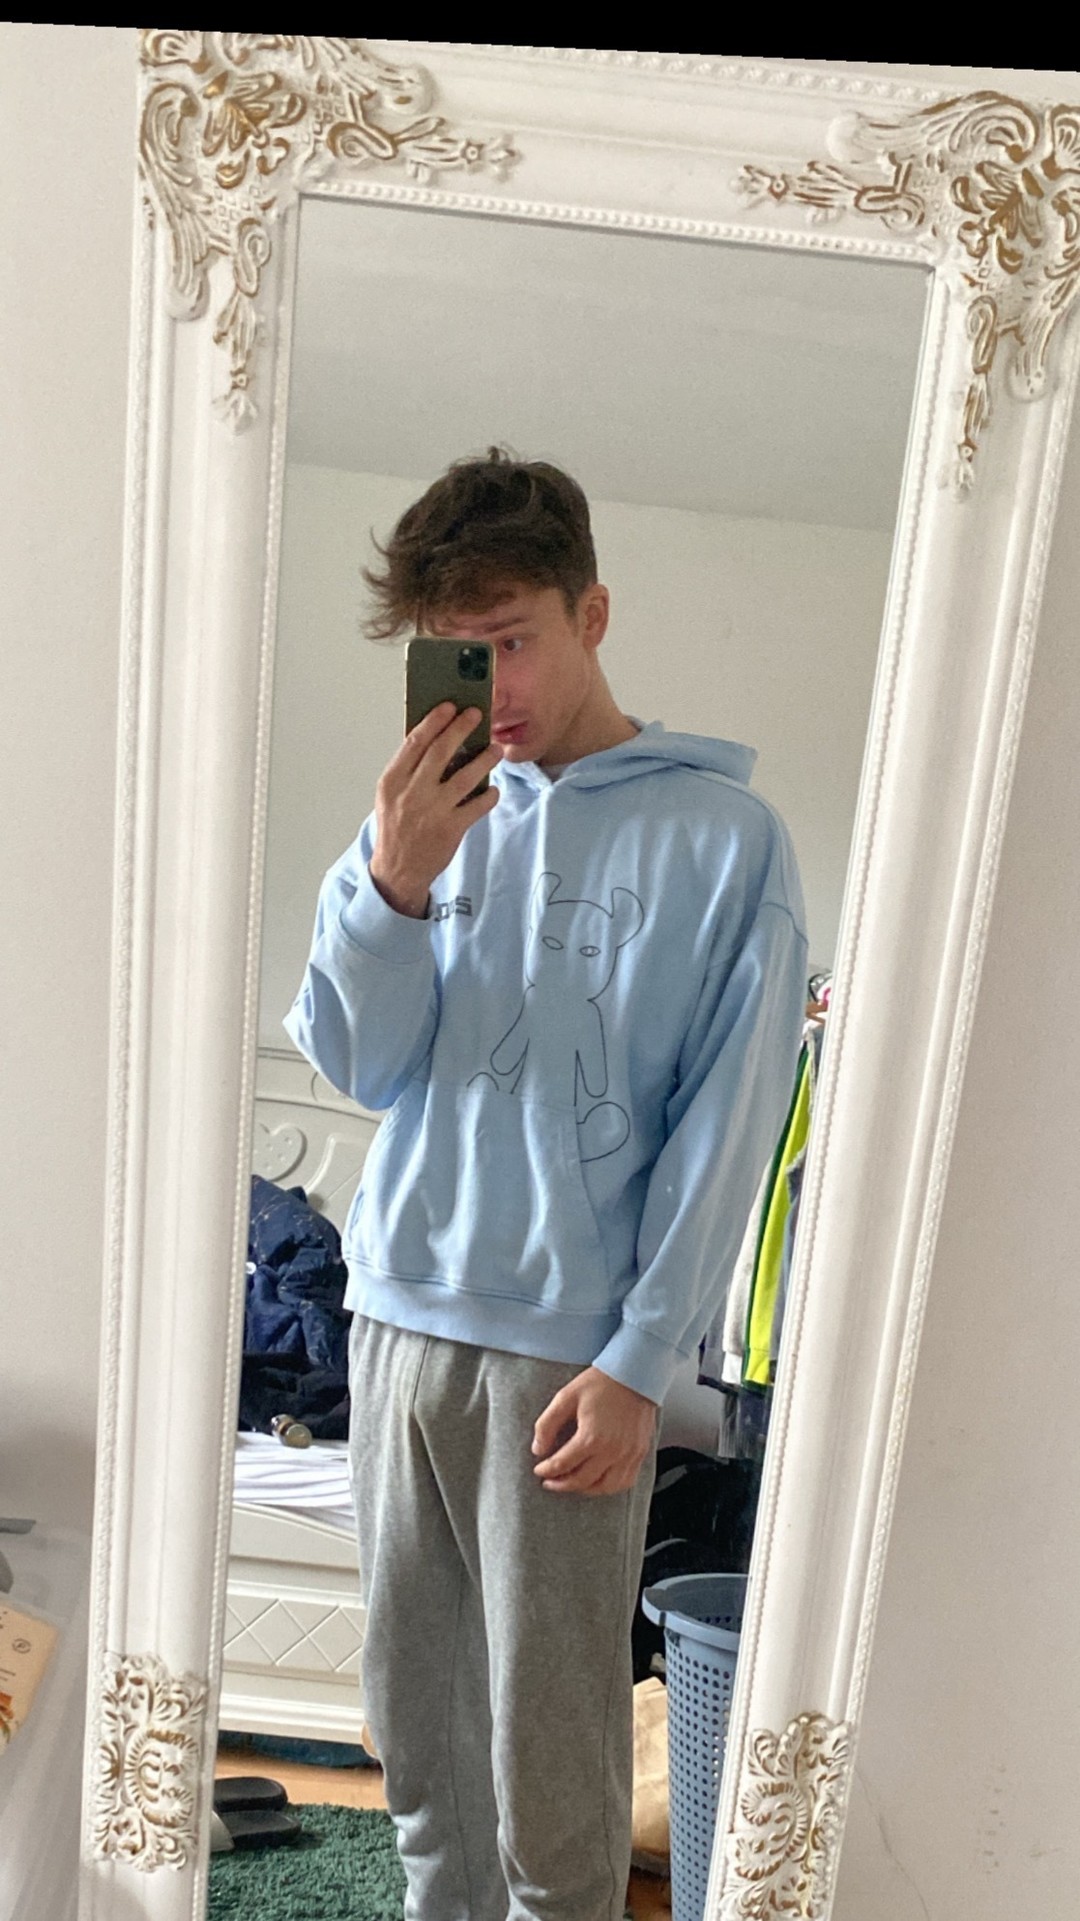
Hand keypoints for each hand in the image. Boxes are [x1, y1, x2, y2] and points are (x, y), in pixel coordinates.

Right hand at [369, 703, 502, 916]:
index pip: (414, 742)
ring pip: (466, 776)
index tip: (449, 706)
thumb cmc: (396, 827)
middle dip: (461, 729)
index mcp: (392, 781)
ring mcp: (433, 811)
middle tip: (477, 715)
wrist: (397, 870)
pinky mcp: (451, 829)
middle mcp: (412, 793)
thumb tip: (436, 738)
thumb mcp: (390, 795)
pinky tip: (493, 789)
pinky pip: (478, 805)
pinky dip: (489, 795)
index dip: (434, 721)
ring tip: (494, 749)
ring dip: (484, 759)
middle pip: (441, 752)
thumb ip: (408, 770)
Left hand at [531, 1367, 657, 1495]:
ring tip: (571, 1484)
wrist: (634, 1373)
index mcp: (591, 1437)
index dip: (547, 1470)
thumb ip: (547, 1424)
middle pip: (581, 1481)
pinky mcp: (640, 1453)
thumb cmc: (601, 1383)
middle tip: (549, 1482)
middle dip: (561, 1484)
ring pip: (604, 1487)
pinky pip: (625, 1482)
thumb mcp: (566, 1397)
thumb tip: (538, 1449)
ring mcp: (628, 1454)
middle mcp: (612, 1451)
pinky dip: (609, 1487)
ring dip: (584, 1489)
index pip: (563, 1464)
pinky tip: (598, 1481)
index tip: (539, 1470)